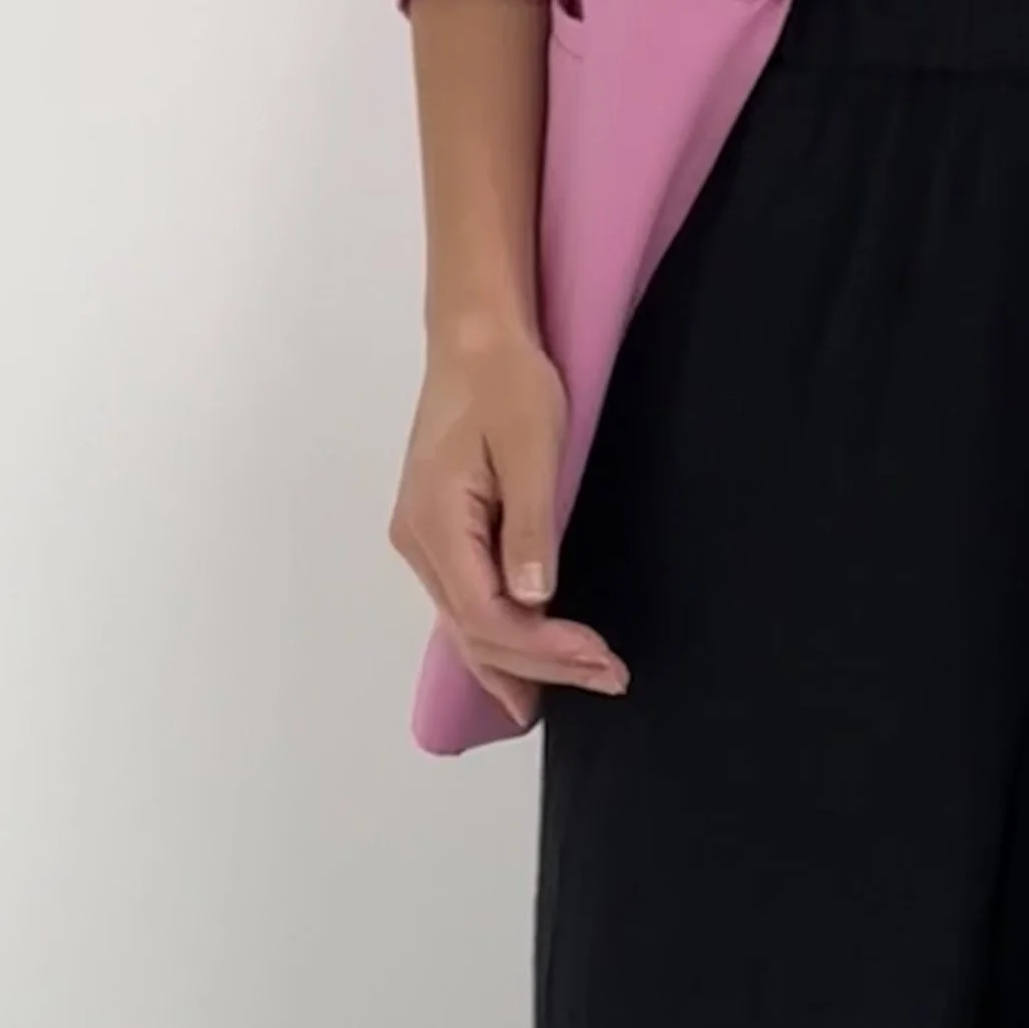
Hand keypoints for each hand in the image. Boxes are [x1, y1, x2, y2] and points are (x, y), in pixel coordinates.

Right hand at [387, 320, 628, 727]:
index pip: (487, 615)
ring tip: (574, 690)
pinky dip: (497, 639)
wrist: (474, 337)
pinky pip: (466, 602)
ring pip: (467, 625)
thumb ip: (530, 525)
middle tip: (610, 678)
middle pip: (475, 632)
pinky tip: (520, 668)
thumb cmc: (507, 380)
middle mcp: (417, 542)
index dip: (543, 648)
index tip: (600, 658)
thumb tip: (534, 600)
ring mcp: (423, 539)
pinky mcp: (438, 531)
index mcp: (435, 524)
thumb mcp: (532, 444)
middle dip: (542, 666)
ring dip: (520, 662)